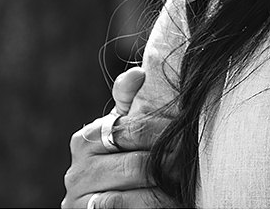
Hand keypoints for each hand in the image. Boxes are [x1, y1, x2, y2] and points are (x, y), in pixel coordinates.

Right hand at [62, 67, 176, 207]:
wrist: (110, 203)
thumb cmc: (127, 159)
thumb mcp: (127, 130)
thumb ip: (130, 102)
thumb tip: (137, 74)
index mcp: (86, 140)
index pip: (135, 131)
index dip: (166, 133)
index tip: (189, 135)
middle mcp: (76, 173)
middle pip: (137, 166)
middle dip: (170, 164)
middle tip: (193, 161)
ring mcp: (77, 202)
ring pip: (129, 196)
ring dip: (162, 192)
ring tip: (185, 186)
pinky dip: (153, 209)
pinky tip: (173, 203)